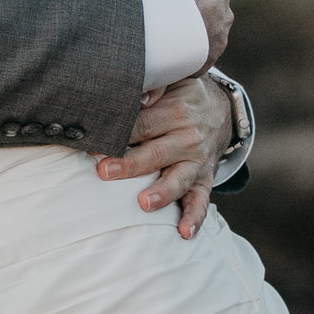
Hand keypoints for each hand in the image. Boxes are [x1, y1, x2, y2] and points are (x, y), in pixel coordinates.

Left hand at [93, 71, 232, 238]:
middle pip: (155, 153)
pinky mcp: (205, 179)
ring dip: (162, 192)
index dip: (117, 133)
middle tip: (105, 171)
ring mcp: (198, 161)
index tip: (92, 141)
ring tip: (143, 203)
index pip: (142, 123)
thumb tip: (139, 93)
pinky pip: (201, 201)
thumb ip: (155, 84)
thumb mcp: (174, 80)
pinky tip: (184, 233)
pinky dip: (195, 218)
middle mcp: (188, 138)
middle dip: (130, 164)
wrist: (221, 111)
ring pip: (179, 179)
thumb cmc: (182, 95)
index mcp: (176, 110)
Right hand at [147, 0, 239, 62]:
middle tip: (165, 13)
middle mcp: (222, 18)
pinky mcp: (197, 65)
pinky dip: (179, 61)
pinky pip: (188, 63)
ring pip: (199, 40)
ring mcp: (211, 43)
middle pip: (207, 17)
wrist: (162, 15)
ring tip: (160, 38)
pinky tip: (162, 57)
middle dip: (192, 16)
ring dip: (186, 40)